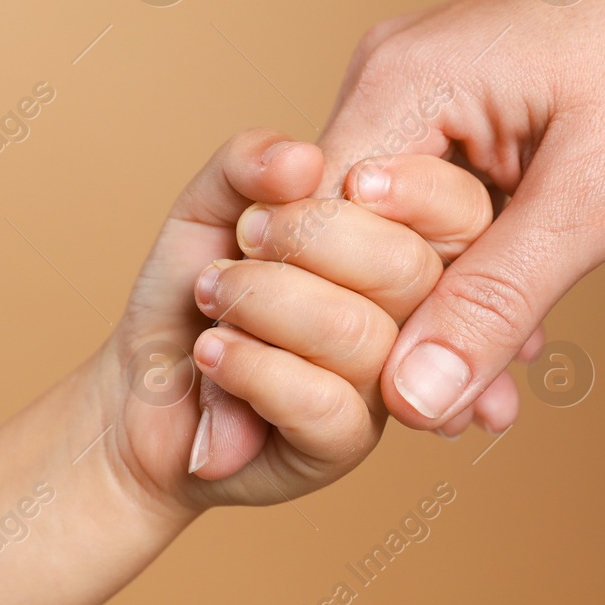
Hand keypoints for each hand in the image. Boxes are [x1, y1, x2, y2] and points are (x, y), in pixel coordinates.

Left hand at [94, 129, 492, 513]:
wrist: (144, 387)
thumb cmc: (194, 289)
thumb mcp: (211, 204)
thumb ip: (251, 163)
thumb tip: (302, 160)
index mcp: (402, 243)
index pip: (460, 212)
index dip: (415, 191)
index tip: (344, 182)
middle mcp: (411, 317)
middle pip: (413, 270)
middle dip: (311, 238)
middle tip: (245, 239)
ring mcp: (382, 385)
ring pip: (360, 335)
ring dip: (264, 303)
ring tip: (213, 297)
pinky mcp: (344, 444)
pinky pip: (324, 401)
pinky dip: (252, 366)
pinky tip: (213, 353)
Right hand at [316, 0, 604, 431]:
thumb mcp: (595, 197)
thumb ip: (495, 299)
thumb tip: (414, 398)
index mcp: (398, 85)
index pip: (312, 231)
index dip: (332, 328)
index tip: (378, 407)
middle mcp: (394, 83)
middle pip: (352, 238)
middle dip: (405, 333)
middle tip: (471, 416)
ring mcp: (434, 95)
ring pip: (405, 235)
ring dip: (451, 313)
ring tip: (500, 400)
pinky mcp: (475, 112)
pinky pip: (449, 212)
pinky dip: (481, 273)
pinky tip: (525, 338)